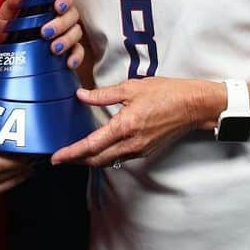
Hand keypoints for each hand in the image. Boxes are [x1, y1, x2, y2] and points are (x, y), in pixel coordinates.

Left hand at [0, 0, 83, 69]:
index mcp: (49, 2)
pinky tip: (69, 62)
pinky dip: (76, 56)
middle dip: (61, 23)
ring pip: (77, 31)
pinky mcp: (69, 48)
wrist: (6, 53)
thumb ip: (13, 1)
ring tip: (54, 48)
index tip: (58, 6)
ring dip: (67, 39)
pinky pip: (79, 50)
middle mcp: (61, 15)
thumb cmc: (9, 29)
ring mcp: (66, 31)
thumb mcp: (7, 15)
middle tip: (46, 32)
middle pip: (72, 13)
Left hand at [50, 77, 213, 167]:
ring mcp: (140, 150)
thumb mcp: (131, 88)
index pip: (91, 145)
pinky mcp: (146, 150)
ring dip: (90, 159)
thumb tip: (82, 95)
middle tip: (61, 158)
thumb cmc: (166, 93)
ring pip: (108, 161)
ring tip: (76, 154)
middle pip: (97, 159)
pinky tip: (100, 148)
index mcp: (125, 127)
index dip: (71, 153)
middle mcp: (131, 144)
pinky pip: (120, 158)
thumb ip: (103, 95)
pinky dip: (105, 156)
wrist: (193, 106)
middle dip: (76, 160)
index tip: (56, 157)